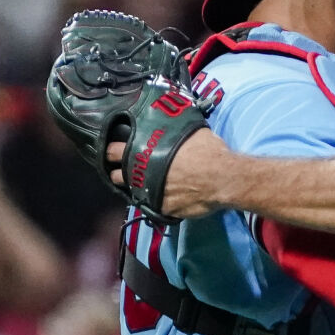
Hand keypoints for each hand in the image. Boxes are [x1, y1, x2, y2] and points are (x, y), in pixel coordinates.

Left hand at [106, 128, 228, 219]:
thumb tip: (171, 125)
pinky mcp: (162, 209)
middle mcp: (142, 174)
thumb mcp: (187, 131)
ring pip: (132, 193)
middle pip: (116, 176)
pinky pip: (154, 205)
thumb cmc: (207, 151)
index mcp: (143, 151)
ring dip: (136, 188)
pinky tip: (166, 195)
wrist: (222, 178)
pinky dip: (158, 200)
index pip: (113, 150)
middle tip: (125, 169)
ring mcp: (150, 194)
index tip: (112, 152)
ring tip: (143, 183)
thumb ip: (171, 131)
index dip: (112, 151)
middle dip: (118, 172)